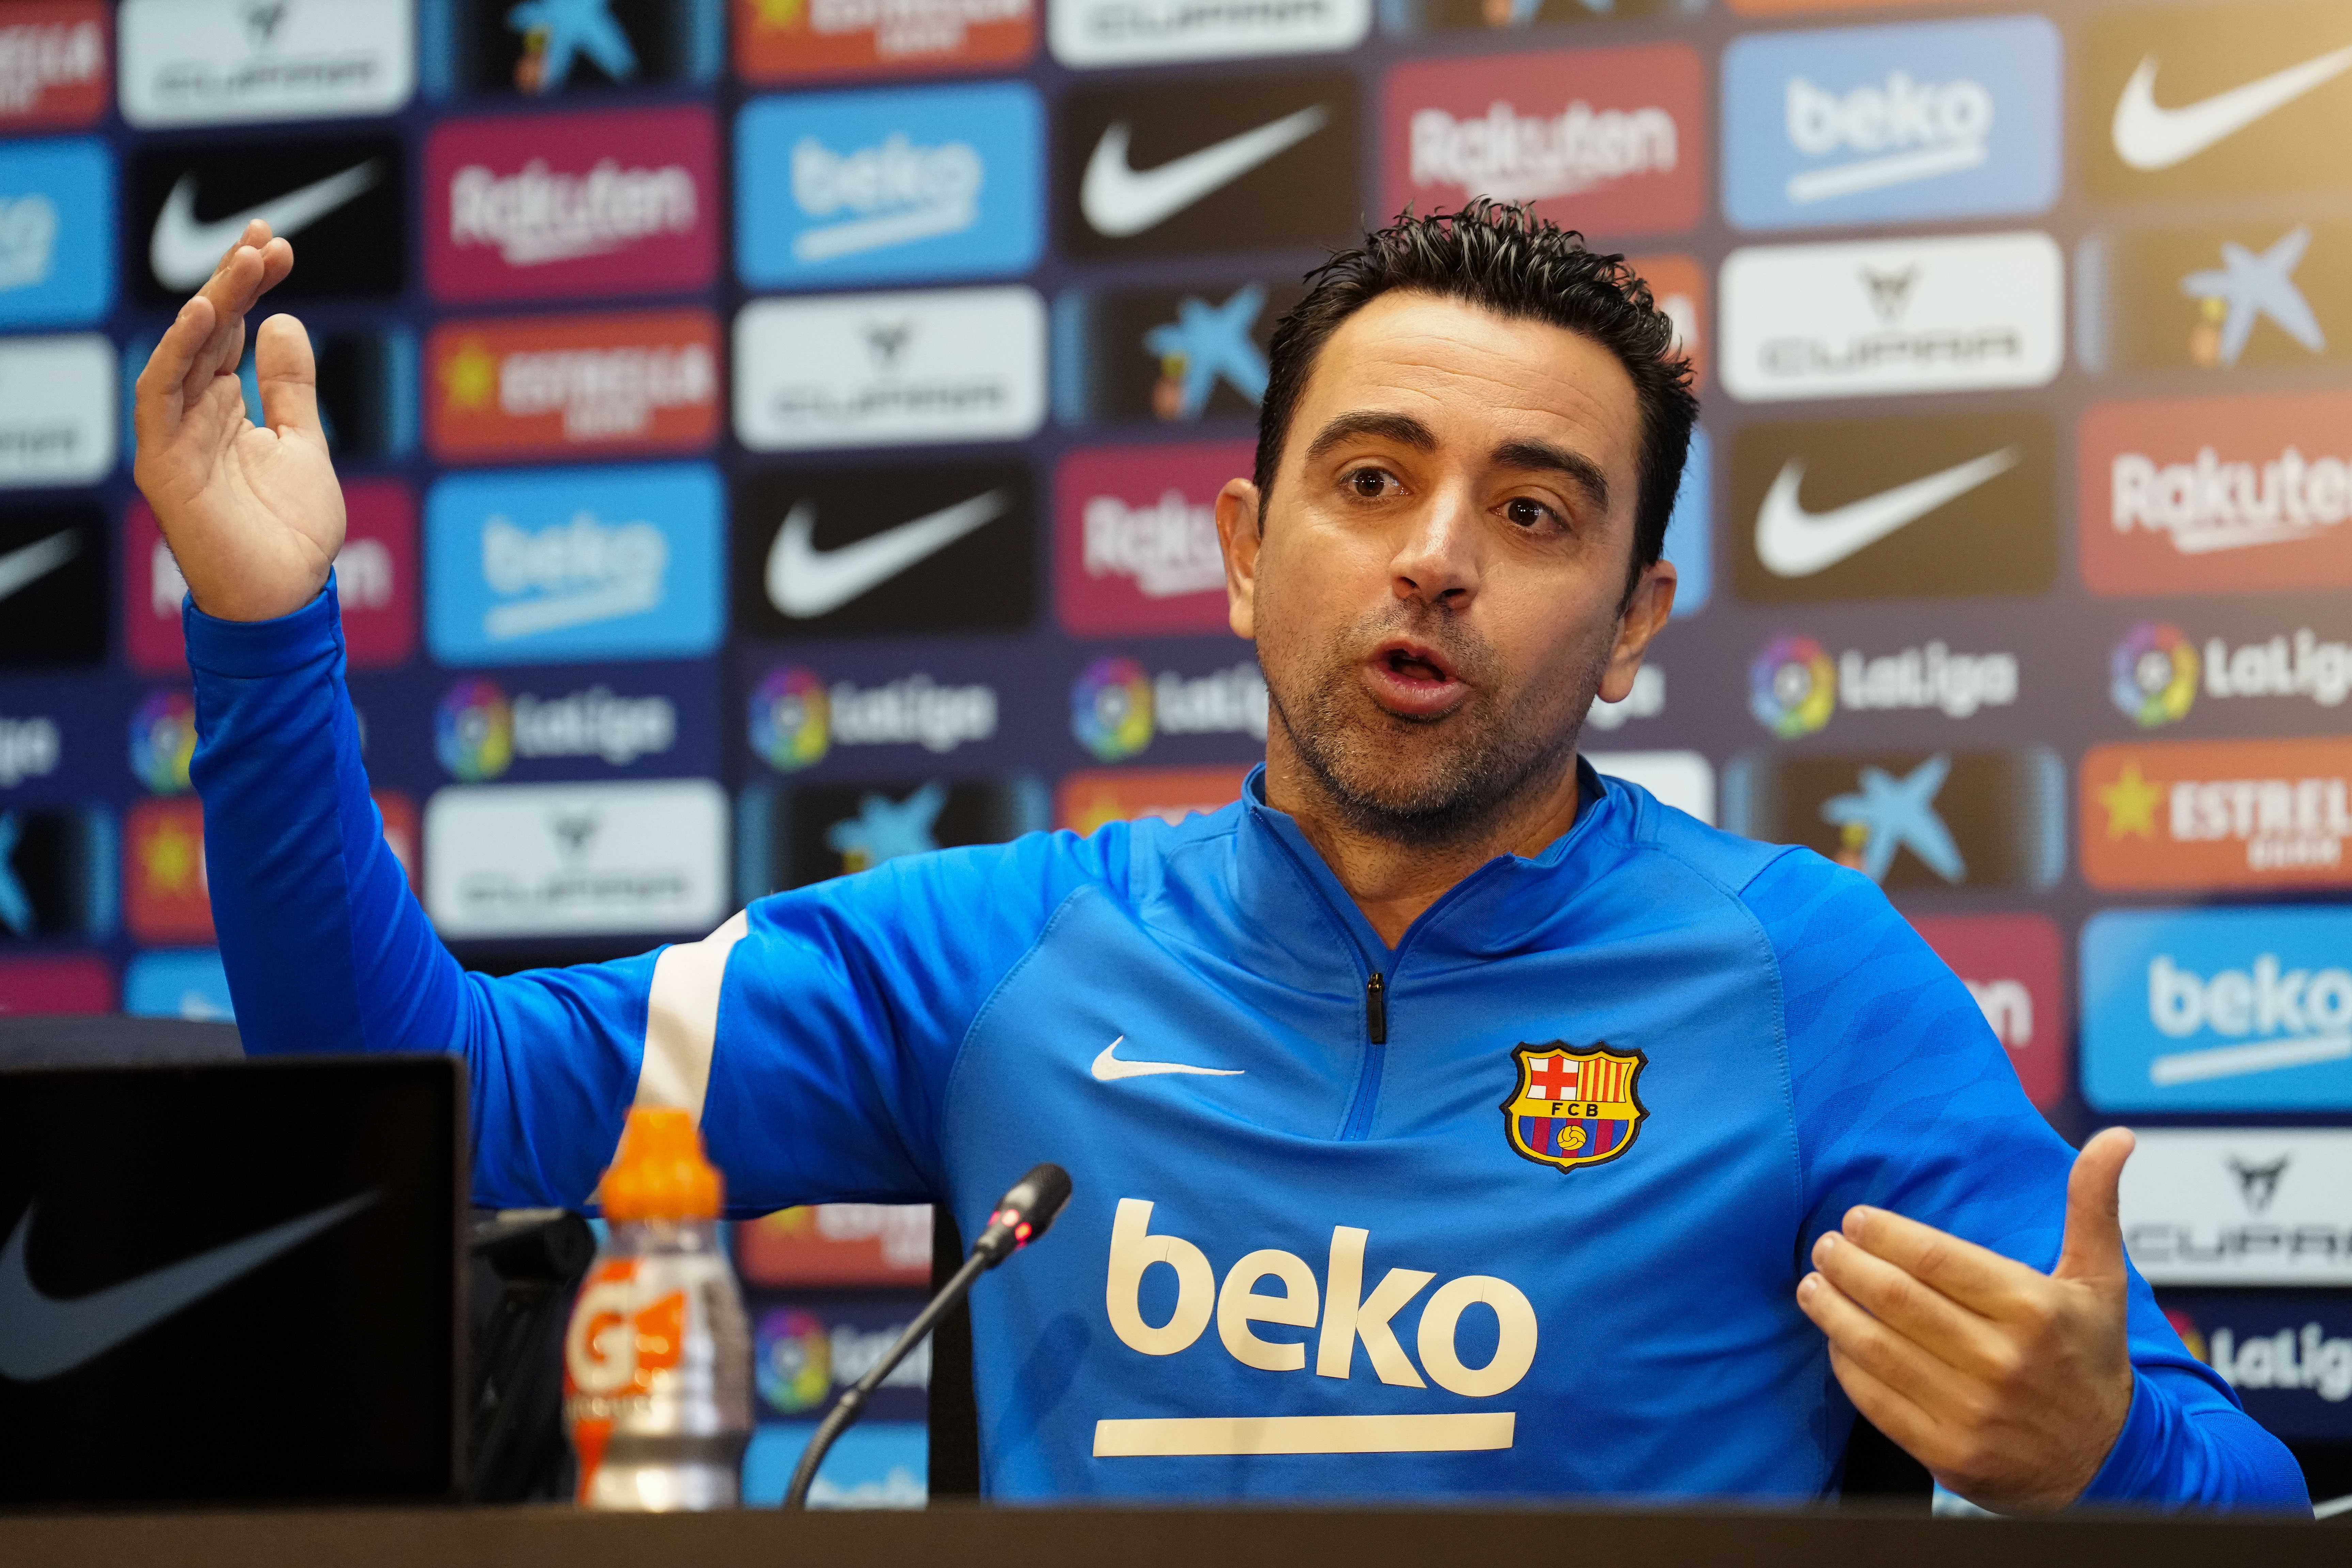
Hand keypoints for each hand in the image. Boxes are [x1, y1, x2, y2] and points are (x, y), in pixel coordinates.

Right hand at [131, 220, 343, 622]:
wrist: (284, 596)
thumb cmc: (290, 531)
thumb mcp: (303, 444)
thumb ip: (290, 388)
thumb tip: (285, 321)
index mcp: (224, 405)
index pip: (231, 330)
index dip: (251, 286)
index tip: (276, 246)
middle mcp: (193, 412)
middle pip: (206, 330)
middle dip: (235, 280)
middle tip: (263, 238)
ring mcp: (175, 435)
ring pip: (184, 353)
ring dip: (211, 303)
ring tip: (242, 262)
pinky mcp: (163, 460)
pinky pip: (162, 395)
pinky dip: (178, 352)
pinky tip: (200, 314)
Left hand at [1796, 1127, 2137, 1511]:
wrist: (2108, 1464)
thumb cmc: (2092, 1356)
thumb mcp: (2101, 1279)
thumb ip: (2093, 1205)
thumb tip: (2115, 1136)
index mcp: (2034, 1310)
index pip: (1935, 1259)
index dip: (1884, 1235)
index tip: (1854, 1220)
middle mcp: (2002, 1360)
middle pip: (1898, 1300)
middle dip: (1848, 1267)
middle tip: (1824, 1247)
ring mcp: (1973, 1412)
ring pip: (1878, 1349)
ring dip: (1833, 1312)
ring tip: (1812, 1285)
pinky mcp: (1951, 1455)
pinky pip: (1879, 1401)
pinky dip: (1848, 1366)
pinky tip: (1835, 1341)